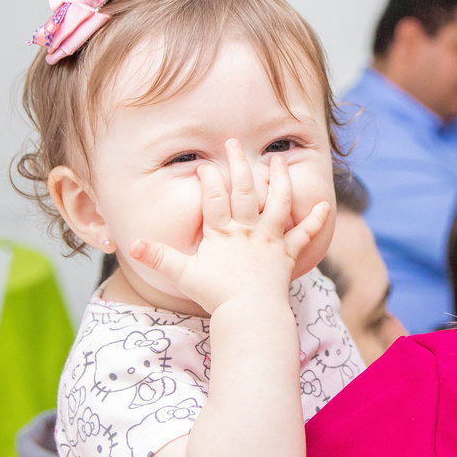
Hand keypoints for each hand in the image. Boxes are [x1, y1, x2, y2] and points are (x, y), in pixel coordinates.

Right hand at [128, 139, 329, 314]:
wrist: (251, 314)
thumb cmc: (217, 296)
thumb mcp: (185, 275)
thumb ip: (160, 257)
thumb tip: (132, 246)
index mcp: (223, 233)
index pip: (213, 198)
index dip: (208, 179)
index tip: (204, 163)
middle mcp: (248, 230)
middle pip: (244, 191)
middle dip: (238, 164)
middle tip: (233, 142)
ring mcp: (270, 240)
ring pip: (278, 203)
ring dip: (280, 180)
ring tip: (279, 160)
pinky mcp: (287, 254)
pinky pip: (304, 235)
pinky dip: (314, 220)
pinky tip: (324, 205)